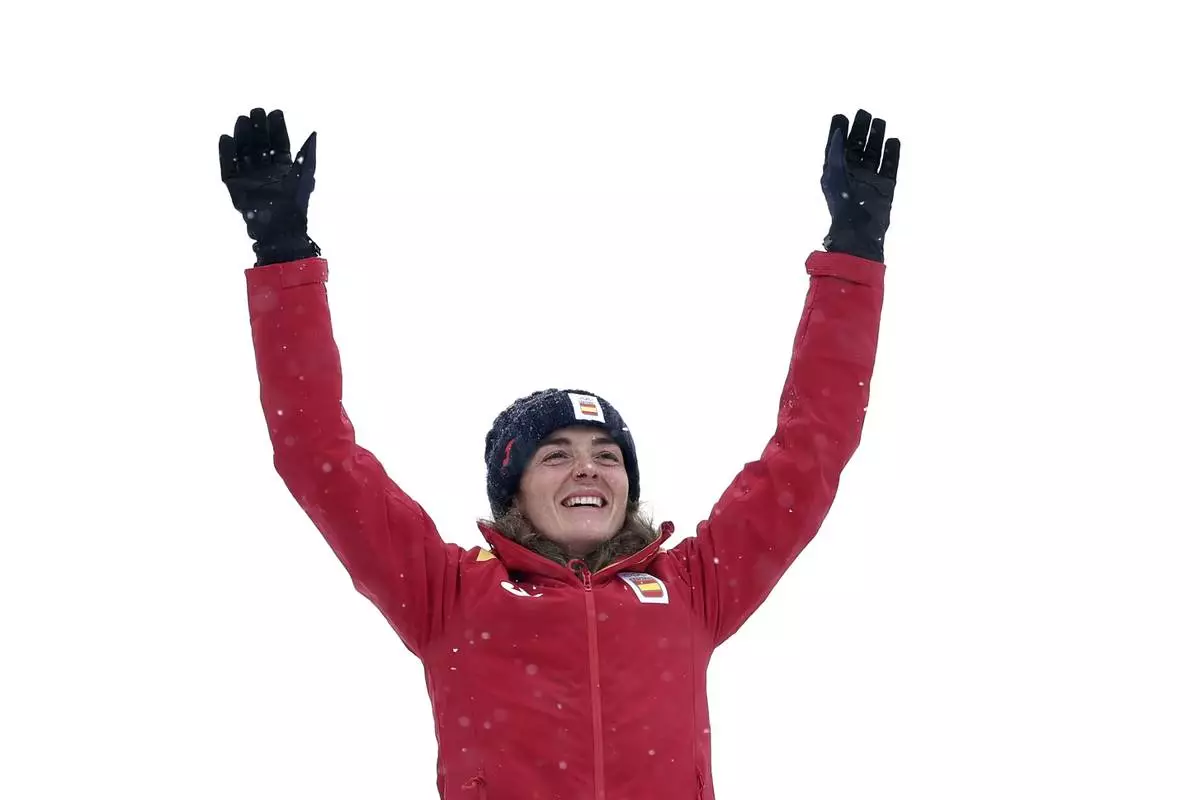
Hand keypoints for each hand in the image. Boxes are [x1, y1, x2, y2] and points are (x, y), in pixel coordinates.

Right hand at [219, 108, 320, 265]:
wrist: (280, 226)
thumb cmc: (295, 202)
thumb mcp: (304, 174)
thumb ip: (308, 154)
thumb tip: (314, 133)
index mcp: (283, 168)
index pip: (279, 143)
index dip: (277, 128)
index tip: (275, 112)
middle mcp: (265, 171)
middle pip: (260, 144)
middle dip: (258, 128)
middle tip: (256, 111)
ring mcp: (248, 177)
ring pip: (243, 151)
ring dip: (242, 135)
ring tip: (242, 119)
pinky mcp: (234, 185)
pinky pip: (227, 166)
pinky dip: (225, 153)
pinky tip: (226, 138)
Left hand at [820, 109, 899, 262]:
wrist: (860, 229)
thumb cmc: (843, 202)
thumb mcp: (834, 174)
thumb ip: (835, 151)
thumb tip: (838, 131)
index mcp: (836, 172)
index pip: (837, 148)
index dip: (839, 132)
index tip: (841, 116)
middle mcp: (853, 174)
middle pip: (857, 147)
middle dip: (860, 130)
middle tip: (864, 113)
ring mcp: (870, 180)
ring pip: (874, 154)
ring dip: (876, 138)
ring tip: (880, 121)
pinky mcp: (885, 187)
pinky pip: (890, 166)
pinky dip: (892, 153)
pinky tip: (893, 140)